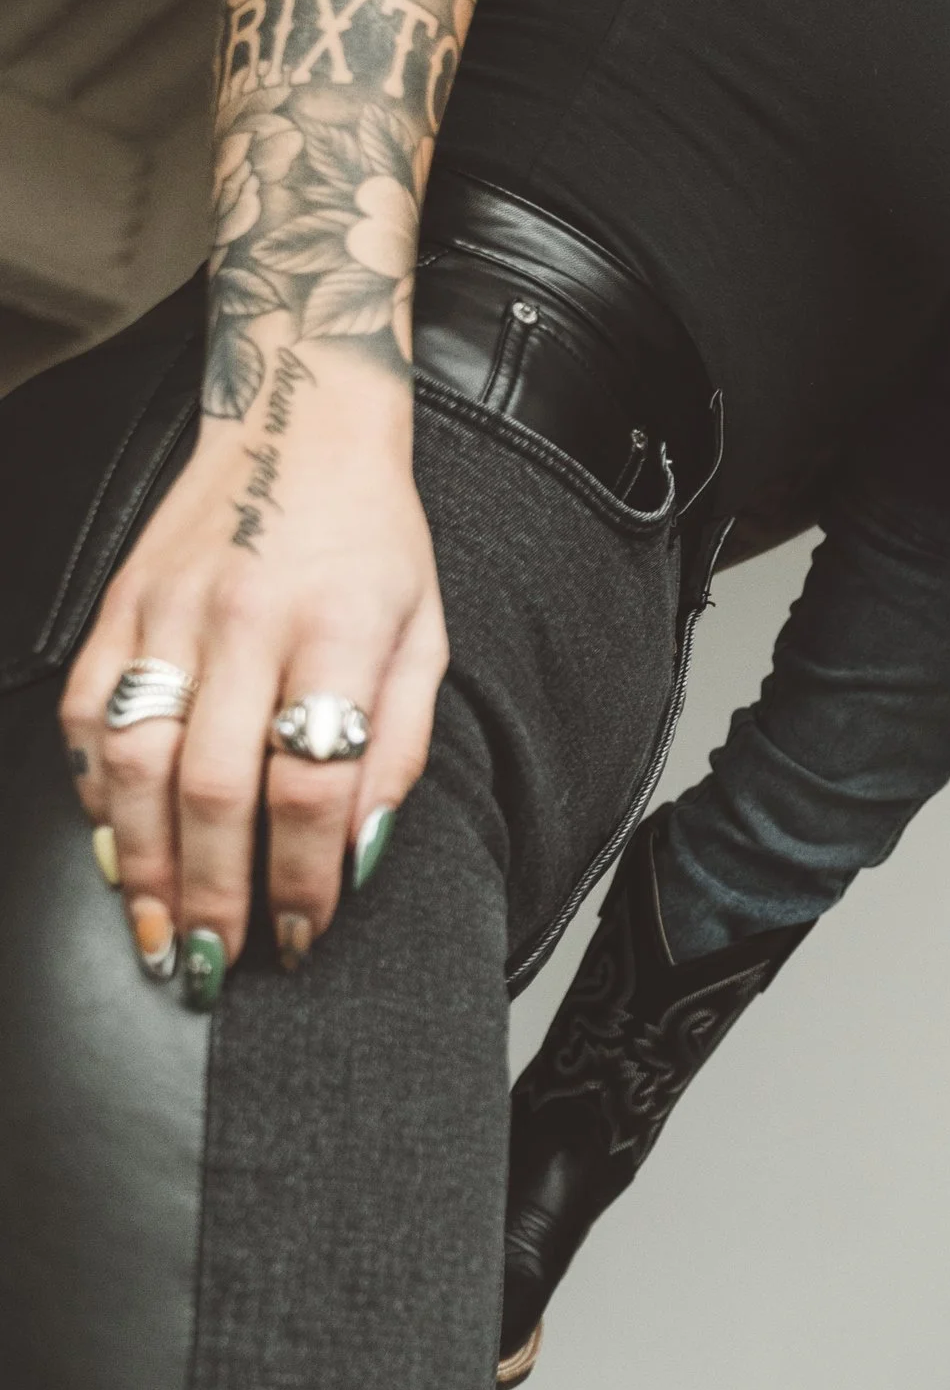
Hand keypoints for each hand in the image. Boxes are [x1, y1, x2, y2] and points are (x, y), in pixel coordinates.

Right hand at [60, 361, 443, 1001]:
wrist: (299, 423)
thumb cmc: (374, 540)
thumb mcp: (424, 635)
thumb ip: (399, 746)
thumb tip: (360, 857)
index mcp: (337, 626)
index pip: (314, 778)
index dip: (304, 874)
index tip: (303, 933)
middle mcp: (244, 620)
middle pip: (213, 785)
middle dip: (212, 893)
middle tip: (214, 966)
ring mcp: (168, 611)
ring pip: (132, 760)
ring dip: (142, 864)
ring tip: (158, 934)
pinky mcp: (117, 606)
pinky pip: (86, 716)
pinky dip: (92, 795)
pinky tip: (116, 849)